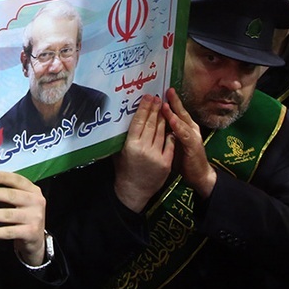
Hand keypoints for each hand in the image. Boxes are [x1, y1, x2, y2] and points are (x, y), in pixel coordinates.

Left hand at [0, 171, 47, 266]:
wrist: (36, 239)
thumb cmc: (24, 215)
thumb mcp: (22, 200)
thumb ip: (10, 190)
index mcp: (33, 190)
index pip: (17, 180)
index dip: (2, 177)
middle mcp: (36, 201)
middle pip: (11, 195)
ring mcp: (35, 217)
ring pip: (8, 214)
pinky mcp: (31, 232)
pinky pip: (10, 231)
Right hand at [113, 94, 173, 211]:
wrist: (134, 190)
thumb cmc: (124, 170)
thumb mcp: (118, 152)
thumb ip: (122, 137)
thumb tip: (124, 119)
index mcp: (130, 145)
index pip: (139, 121)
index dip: (144, 108)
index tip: (148, 97)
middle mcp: (144, 149)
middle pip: (151, 124)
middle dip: (155, 109)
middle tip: (158, 98)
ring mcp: (156, 156)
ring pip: (162, 131)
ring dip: (163, 118)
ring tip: (164, 108)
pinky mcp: (166, 163)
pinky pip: (170, 144)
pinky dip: (170, 134)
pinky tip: (170, 126)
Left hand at [162, 88, 216, 197]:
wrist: (199, 175)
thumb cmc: (184, 159)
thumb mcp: (173, 142)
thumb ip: (167, 132)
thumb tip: (153, 123)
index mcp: (186, 127)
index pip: (177, 112)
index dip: (170, 101)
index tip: (161, 91)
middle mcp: (191, 128)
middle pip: (181, 112)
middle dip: (173, 101)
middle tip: (166, 89)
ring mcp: (193, 136)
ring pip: (182, 121)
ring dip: (173, 111)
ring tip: (164, 103)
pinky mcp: (193, 145)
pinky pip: (184, 134)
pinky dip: (178, 126)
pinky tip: (171, 120)